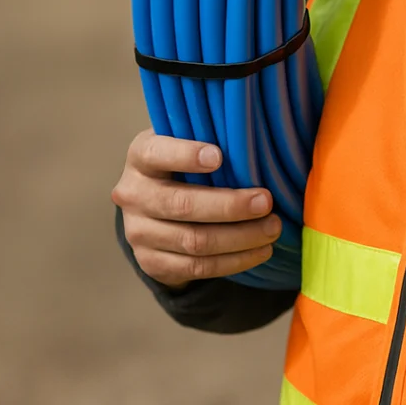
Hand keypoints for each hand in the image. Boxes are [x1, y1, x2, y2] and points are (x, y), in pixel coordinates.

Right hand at [112, 129, 280, 288]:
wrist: (155, 199)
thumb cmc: (185, 159)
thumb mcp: (188, 139)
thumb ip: (211, 136)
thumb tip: (255, 140)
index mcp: (141, 155)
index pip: (157, 153)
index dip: (185, 155)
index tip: (219, 157)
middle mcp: (133, 194)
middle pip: (182, 205)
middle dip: (230, 206)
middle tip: (266, 202)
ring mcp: (138, 232)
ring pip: (193, 242)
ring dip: (239, 238)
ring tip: (272, 229)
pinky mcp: (150, 262)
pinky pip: (195, 268)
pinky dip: (233, 261)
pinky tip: (260, 251)